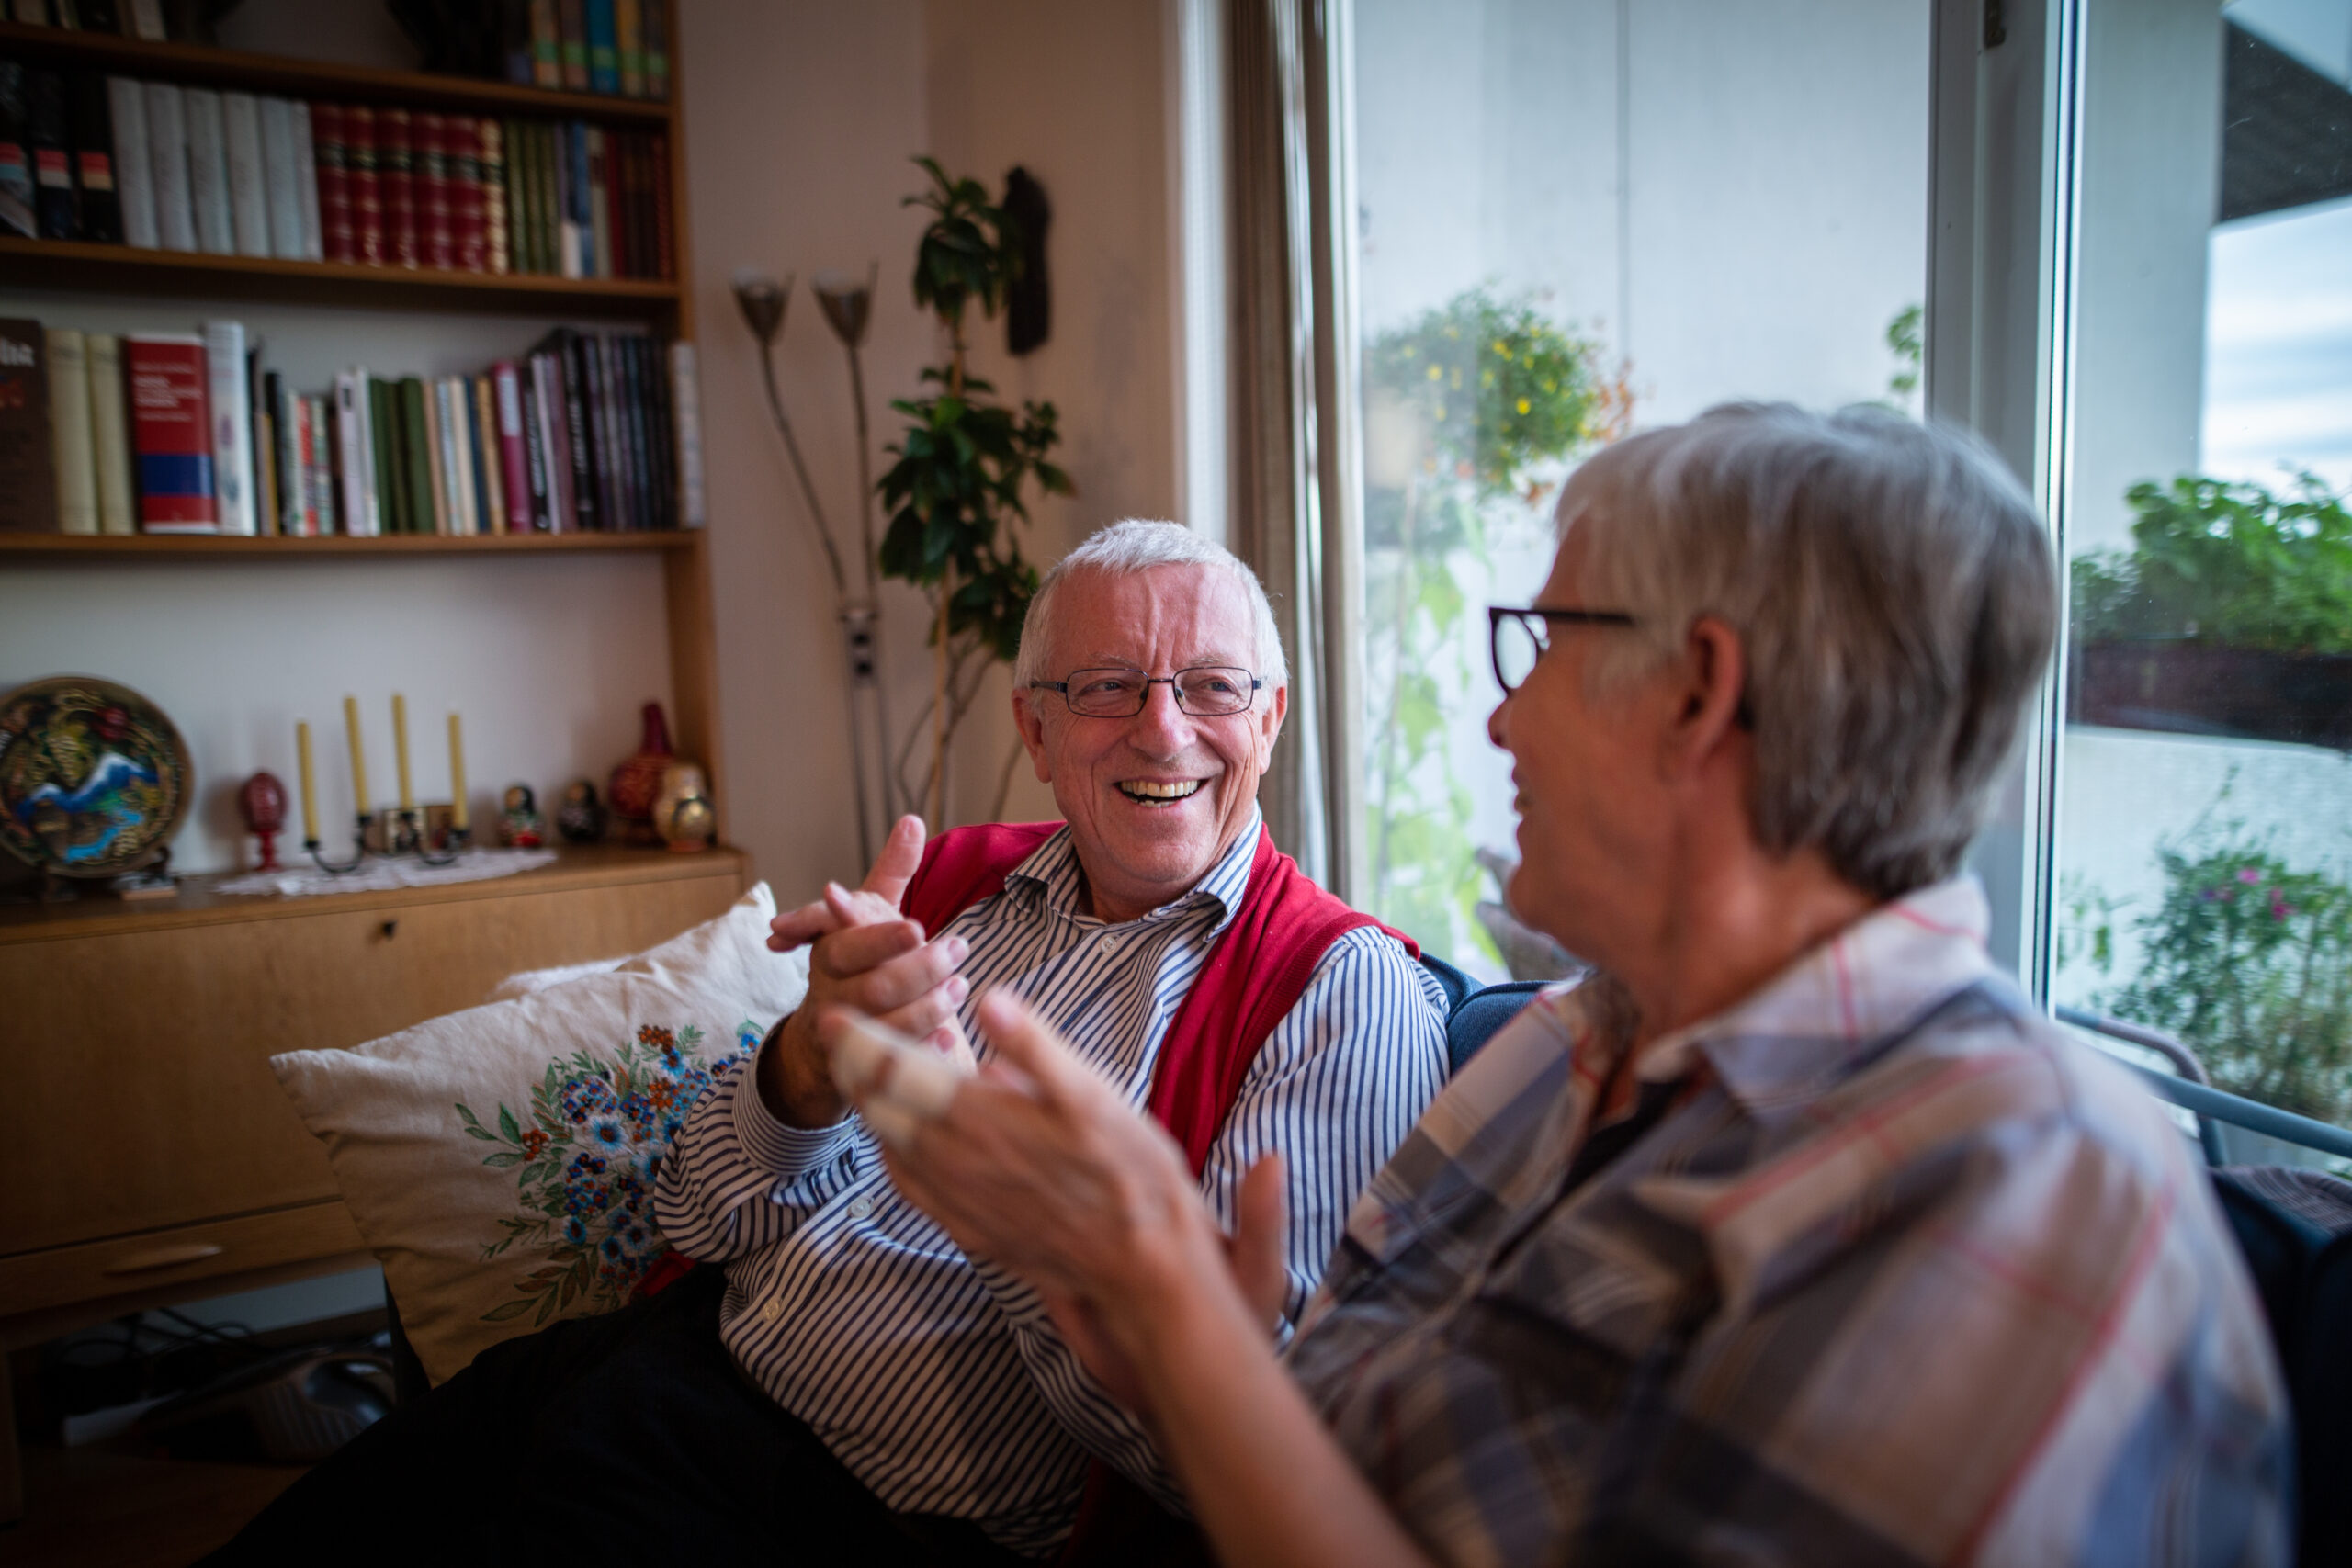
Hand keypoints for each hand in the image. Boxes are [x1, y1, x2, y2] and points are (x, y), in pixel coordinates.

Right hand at [759, 817, 969, 1126]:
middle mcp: (830, 994)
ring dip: (929, 1007)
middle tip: (960, 949)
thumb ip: (893, 872)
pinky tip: (953, 1036)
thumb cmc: (859, 961)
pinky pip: (895, 1062)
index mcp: (829, 953)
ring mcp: (846, 1033)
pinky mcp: (863, 1066)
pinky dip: (925, 1048)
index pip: (848, 945)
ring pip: (886, 1025)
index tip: (918, 927)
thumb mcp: (871, 913)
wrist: (825, 1034)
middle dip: (921, 969)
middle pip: (874, 987)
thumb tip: (913, 820)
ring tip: (961, 985)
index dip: (880, 939)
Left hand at [854, 990, 1291, 1409]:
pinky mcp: (969, 1229)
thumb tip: (988, 997)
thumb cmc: (1128, 1170)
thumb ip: (1033, 1045)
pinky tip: (900, 1145)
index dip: (858, 1039)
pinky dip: (892, 1155)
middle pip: (878, 1108)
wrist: (1141, 1263)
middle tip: (839, 1036)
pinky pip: (911, 1188)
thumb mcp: (1093, 1094)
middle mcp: (955, 1160)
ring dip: (870, 1109)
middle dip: (852, 1068)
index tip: (833, 1014)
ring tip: (863, 1079)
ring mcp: (958, 1200)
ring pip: (890, 1147)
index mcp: (979, 1116)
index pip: (894, 1071)